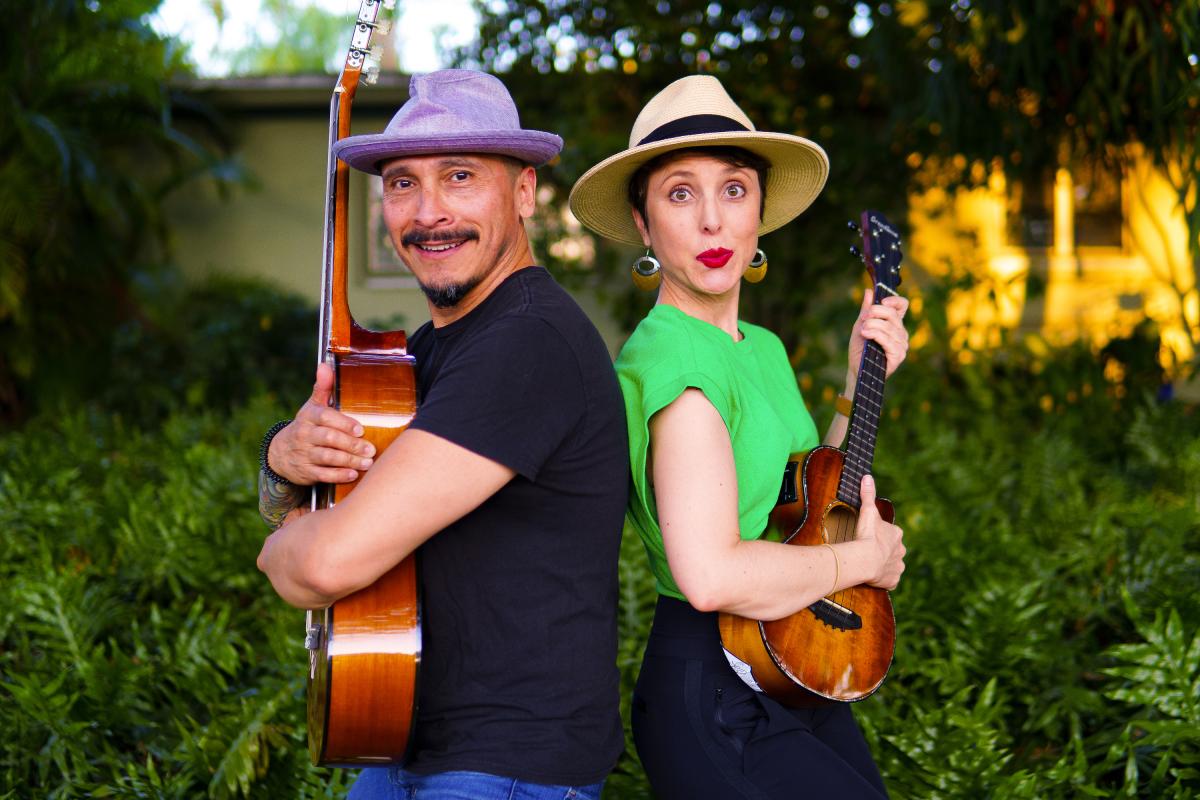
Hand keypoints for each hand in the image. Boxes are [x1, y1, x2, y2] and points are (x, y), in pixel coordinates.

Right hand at [267, 363, 374, 484]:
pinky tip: (353, 475)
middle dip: (351, 444)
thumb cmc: (307, 426)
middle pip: (328, 439)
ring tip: (367, 462)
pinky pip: (323, 474)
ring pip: (327, 458)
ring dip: (348, 461)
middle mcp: (305, 435)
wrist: (281, 453)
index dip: (343, 423)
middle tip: (370, 449)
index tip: (360, 429)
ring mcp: (304, 454)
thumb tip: (325, 365)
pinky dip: (338, 475)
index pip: (325, 418)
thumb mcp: (312, 406)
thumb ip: (323, 388)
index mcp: (309, 417)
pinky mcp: (306, 471)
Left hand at [847, 289, 908, 380]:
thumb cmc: (860, 348)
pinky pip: (889, 341)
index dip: (894, 300)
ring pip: (889, 327)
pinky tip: (866, 333)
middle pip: (893, 315)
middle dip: (876, 312)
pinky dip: (876, 334)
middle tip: (864, 318)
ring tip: (862, 330)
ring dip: (872, 325)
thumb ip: (866, 310)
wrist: (856, 369)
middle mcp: (901, 333)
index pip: (902, 306)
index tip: (882, 300)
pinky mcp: (898, 356)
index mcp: (894, 324)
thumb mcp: (861, 325)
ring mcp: (901, 345)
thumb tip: (869, 291)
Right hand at [854, 474, 904, 589]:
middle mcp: (901, 550)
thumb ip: (868, 494)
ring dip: (884, 565)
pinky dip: (883, 579)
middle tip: (869, 550)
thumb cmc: (866, 535)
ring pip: (893, 564)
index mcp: (896, 534)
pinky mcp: (893, 580)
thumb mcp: (867, 511)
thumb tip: (867, 476)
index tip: (870, 536)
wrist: (865, 559)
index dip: (880, 534)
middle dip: (883, 550)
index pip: (890, 533)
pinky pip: (890, 580)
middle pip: (893, 549)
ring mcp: (898, 566)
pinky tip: (874, 577)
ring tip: (870, 565)